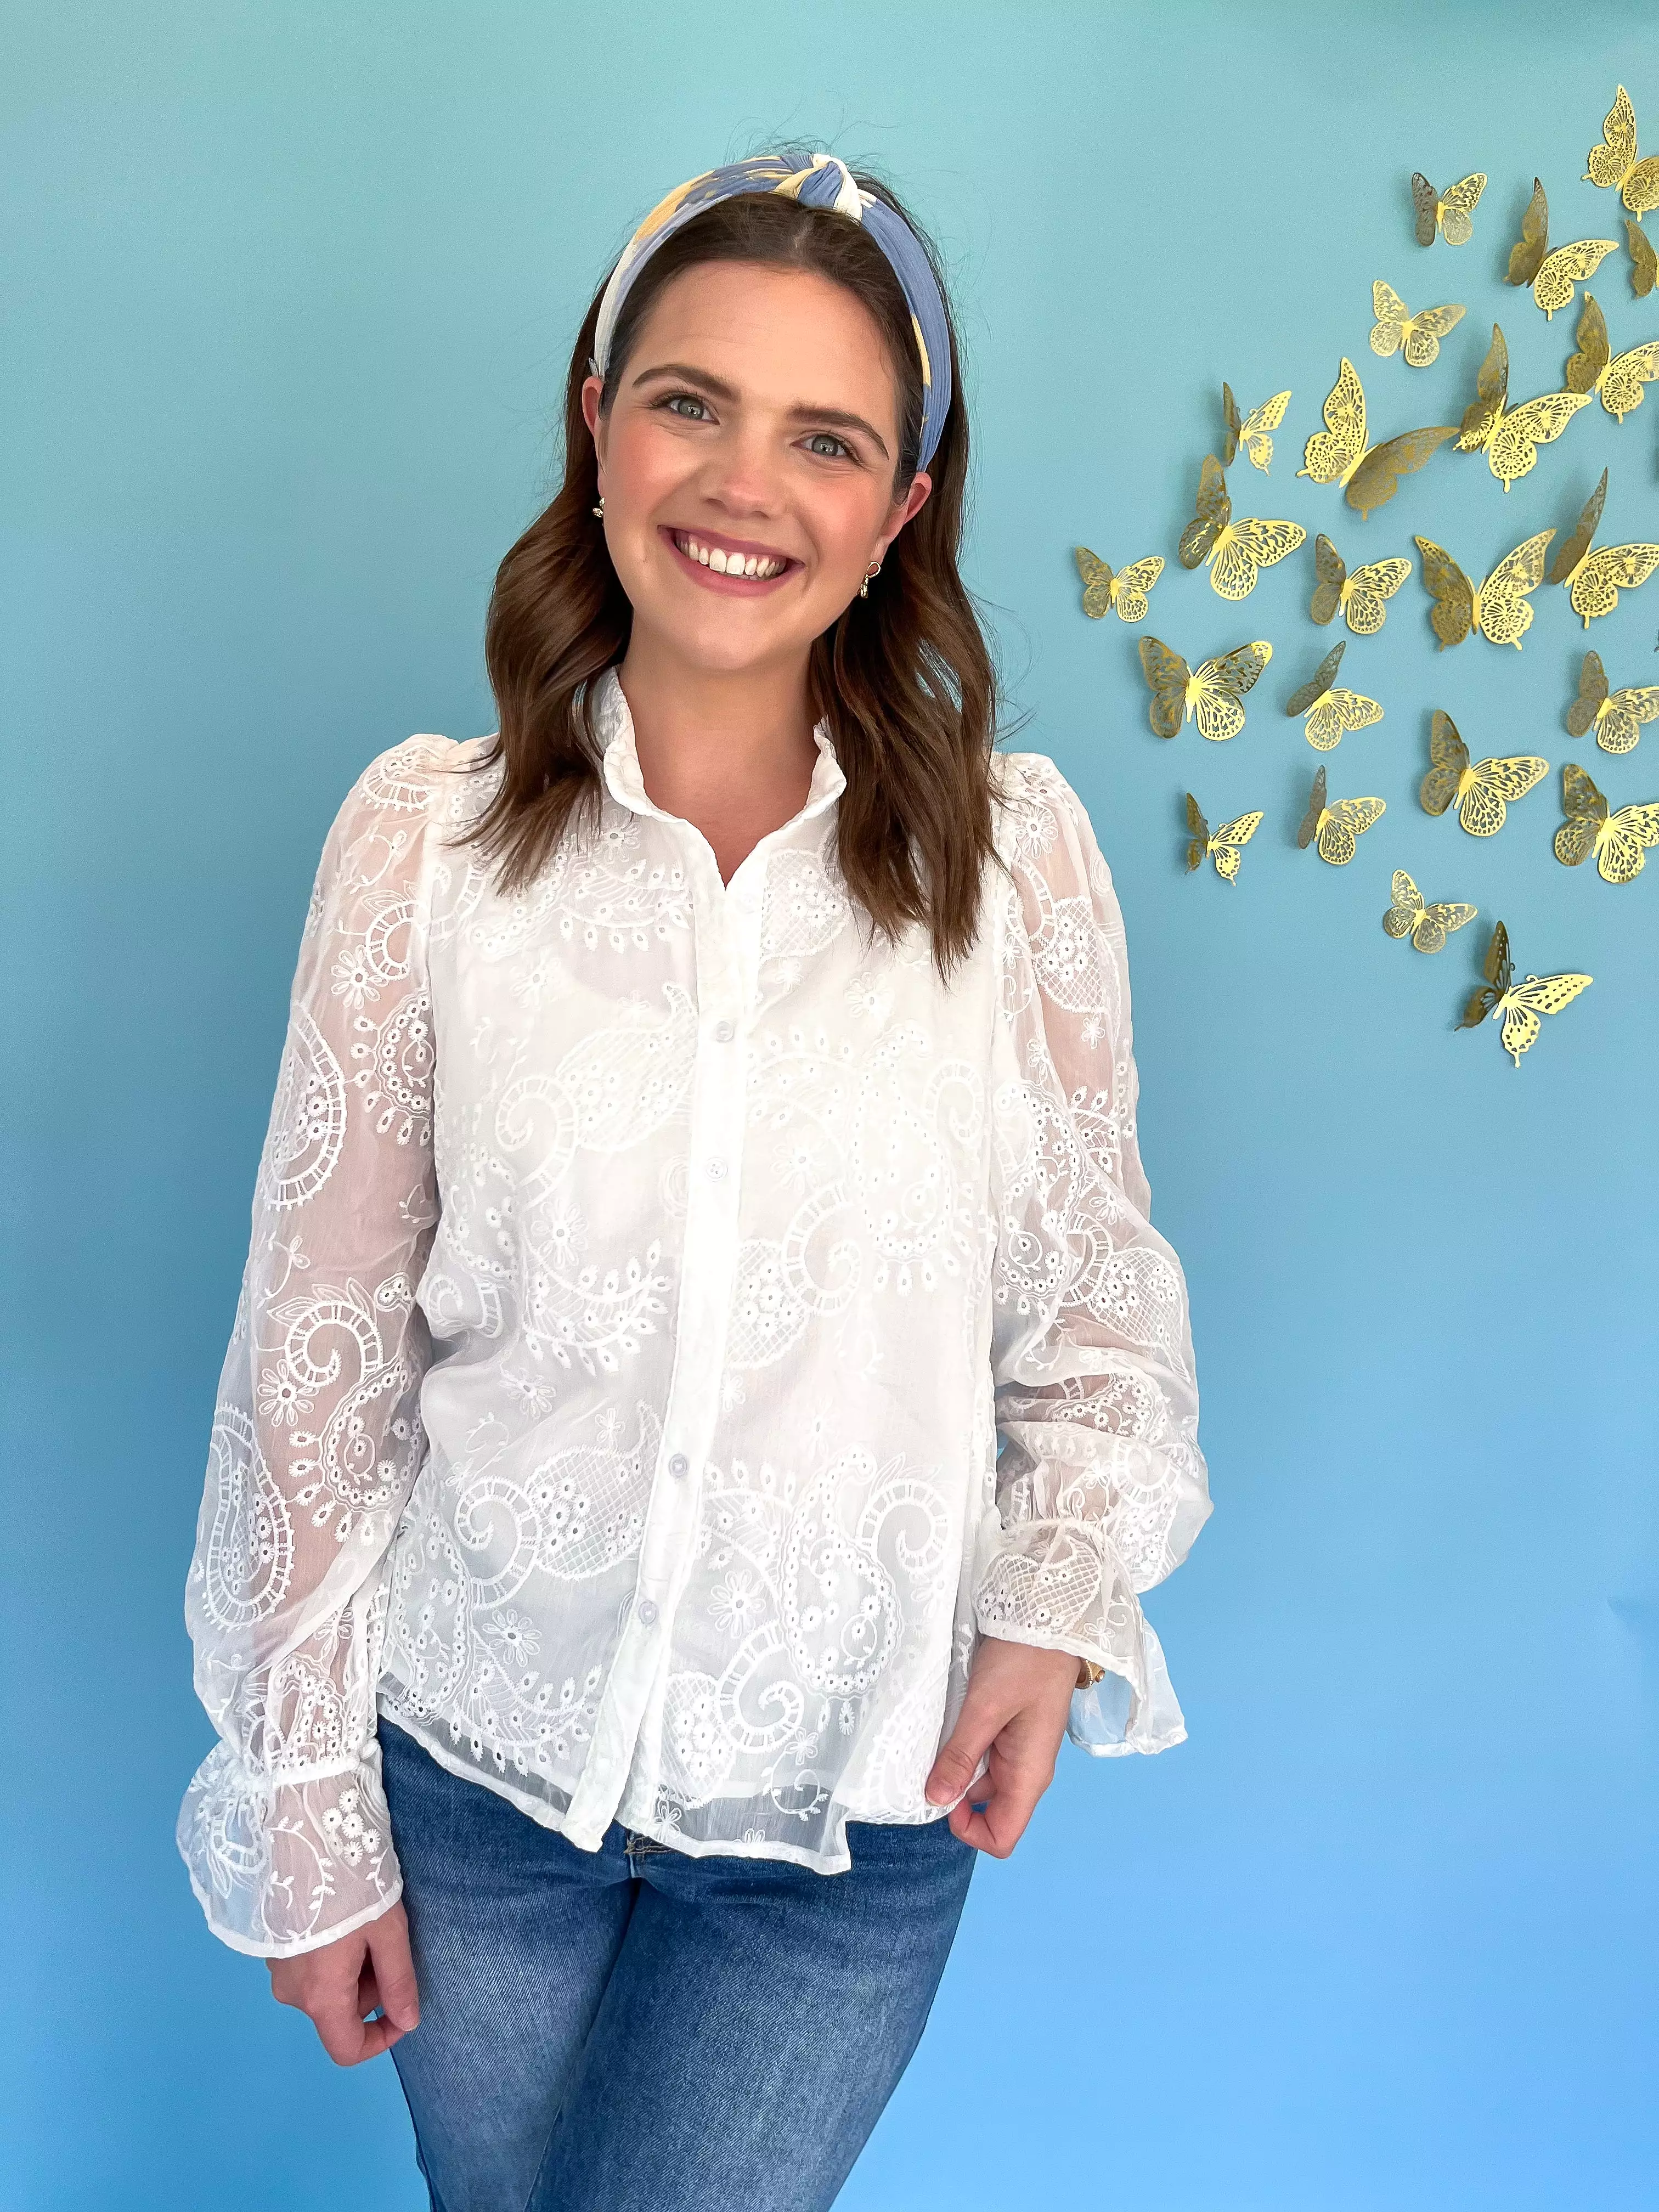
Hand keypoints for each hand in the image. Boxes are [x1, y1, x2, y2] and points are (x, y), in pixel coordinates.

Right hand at [267, 1901, 419, 2065]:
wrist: (302, 1836)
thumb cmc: (352, 1885)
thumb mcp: (389, 1933)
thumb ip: (398, 1982)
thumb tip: (408, 2021)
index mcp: (321, 1997)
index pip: (347, 2049)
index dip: (381, 2040)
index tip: (403, 2010)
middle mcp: (292, 1993)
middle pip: (340, 2013)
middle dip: (371, 1988)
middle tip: (387, 1941)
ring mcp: (277, 1969)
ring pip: (326, 1988)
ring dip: (353, 1969)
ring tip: (366, 1923)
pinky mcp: (272, 1946)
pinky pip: (309, 1968)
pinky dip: (332, 1956)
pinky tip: (342, 1918)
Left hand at [923, 1635, 1079, 1856]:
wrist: (1049, 1621)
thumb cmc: (1023, 1661)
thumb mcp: (985, 1707)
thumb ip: (961, 1755)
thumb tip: (935, 1800)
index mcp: (1029, 1775)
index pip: (1003, 1837)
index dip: (968, 1831)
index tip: (941, 1797)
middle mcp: (1027, 1772)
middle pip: (991, 1814)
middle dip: (956, 1802)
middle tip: (928, 1766)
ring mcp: (1020, 1753)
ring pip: (984, 1786)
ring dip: (957, 1774)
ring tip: (932, 1745)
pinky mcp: (1012, 1734)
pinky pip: (985, 1760)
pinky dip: (963, 1754)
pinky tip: (947, 1730)